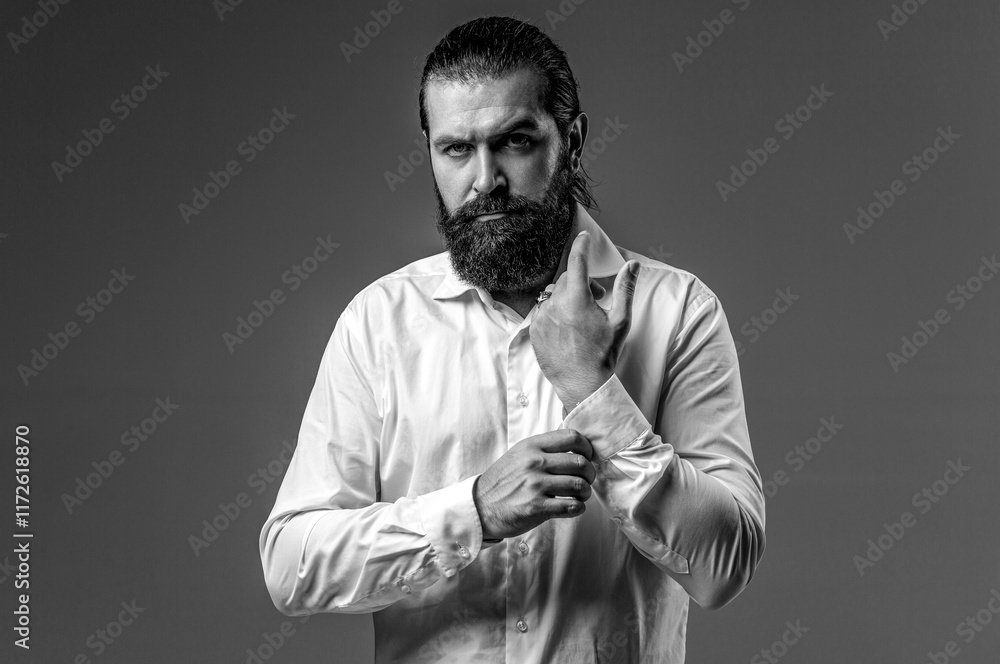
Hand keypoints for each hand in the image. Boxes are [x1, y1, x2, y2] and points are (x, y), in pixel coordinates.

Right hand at [473, 430, 594, 539]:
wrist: (479, 507)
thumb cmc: (502, 482)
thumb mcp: (518, 455)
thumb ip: (543, 449)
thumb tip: (575, 448)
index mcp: (532, 446)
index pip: (572, 437)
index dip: (587, 448)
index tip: (588, 457)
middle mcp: (535, 462)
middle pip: (581, 462)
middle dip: (590, 473)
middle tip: (586, 480)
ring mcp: (536, 485)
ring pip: (580, 485)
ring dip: (585, 492)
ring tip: (580, 495)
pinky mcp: (537, 507)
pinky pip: (572, 506)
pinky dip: (578, 508)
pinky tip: (573, 507)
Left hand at [531, 230, 639, 410]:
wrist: (583, 383)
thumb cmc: (603, 353)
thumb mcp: (620, 320)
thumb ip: (625, 289)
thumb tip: (633, 265)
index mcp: (577, 299)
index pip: (577, 262)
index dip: (582, 246)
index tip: (584, 236)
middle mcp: (555, 305)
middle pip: (567, 279)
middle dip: (582, 282)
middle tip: (597, 298)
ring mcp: (541, 318)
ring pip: (553, 295)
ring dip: (567, 298)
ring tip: (581, 316)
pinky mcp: (533, 331)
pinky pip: (543, 311)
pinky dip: (554, 313)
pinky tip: (567, 328)